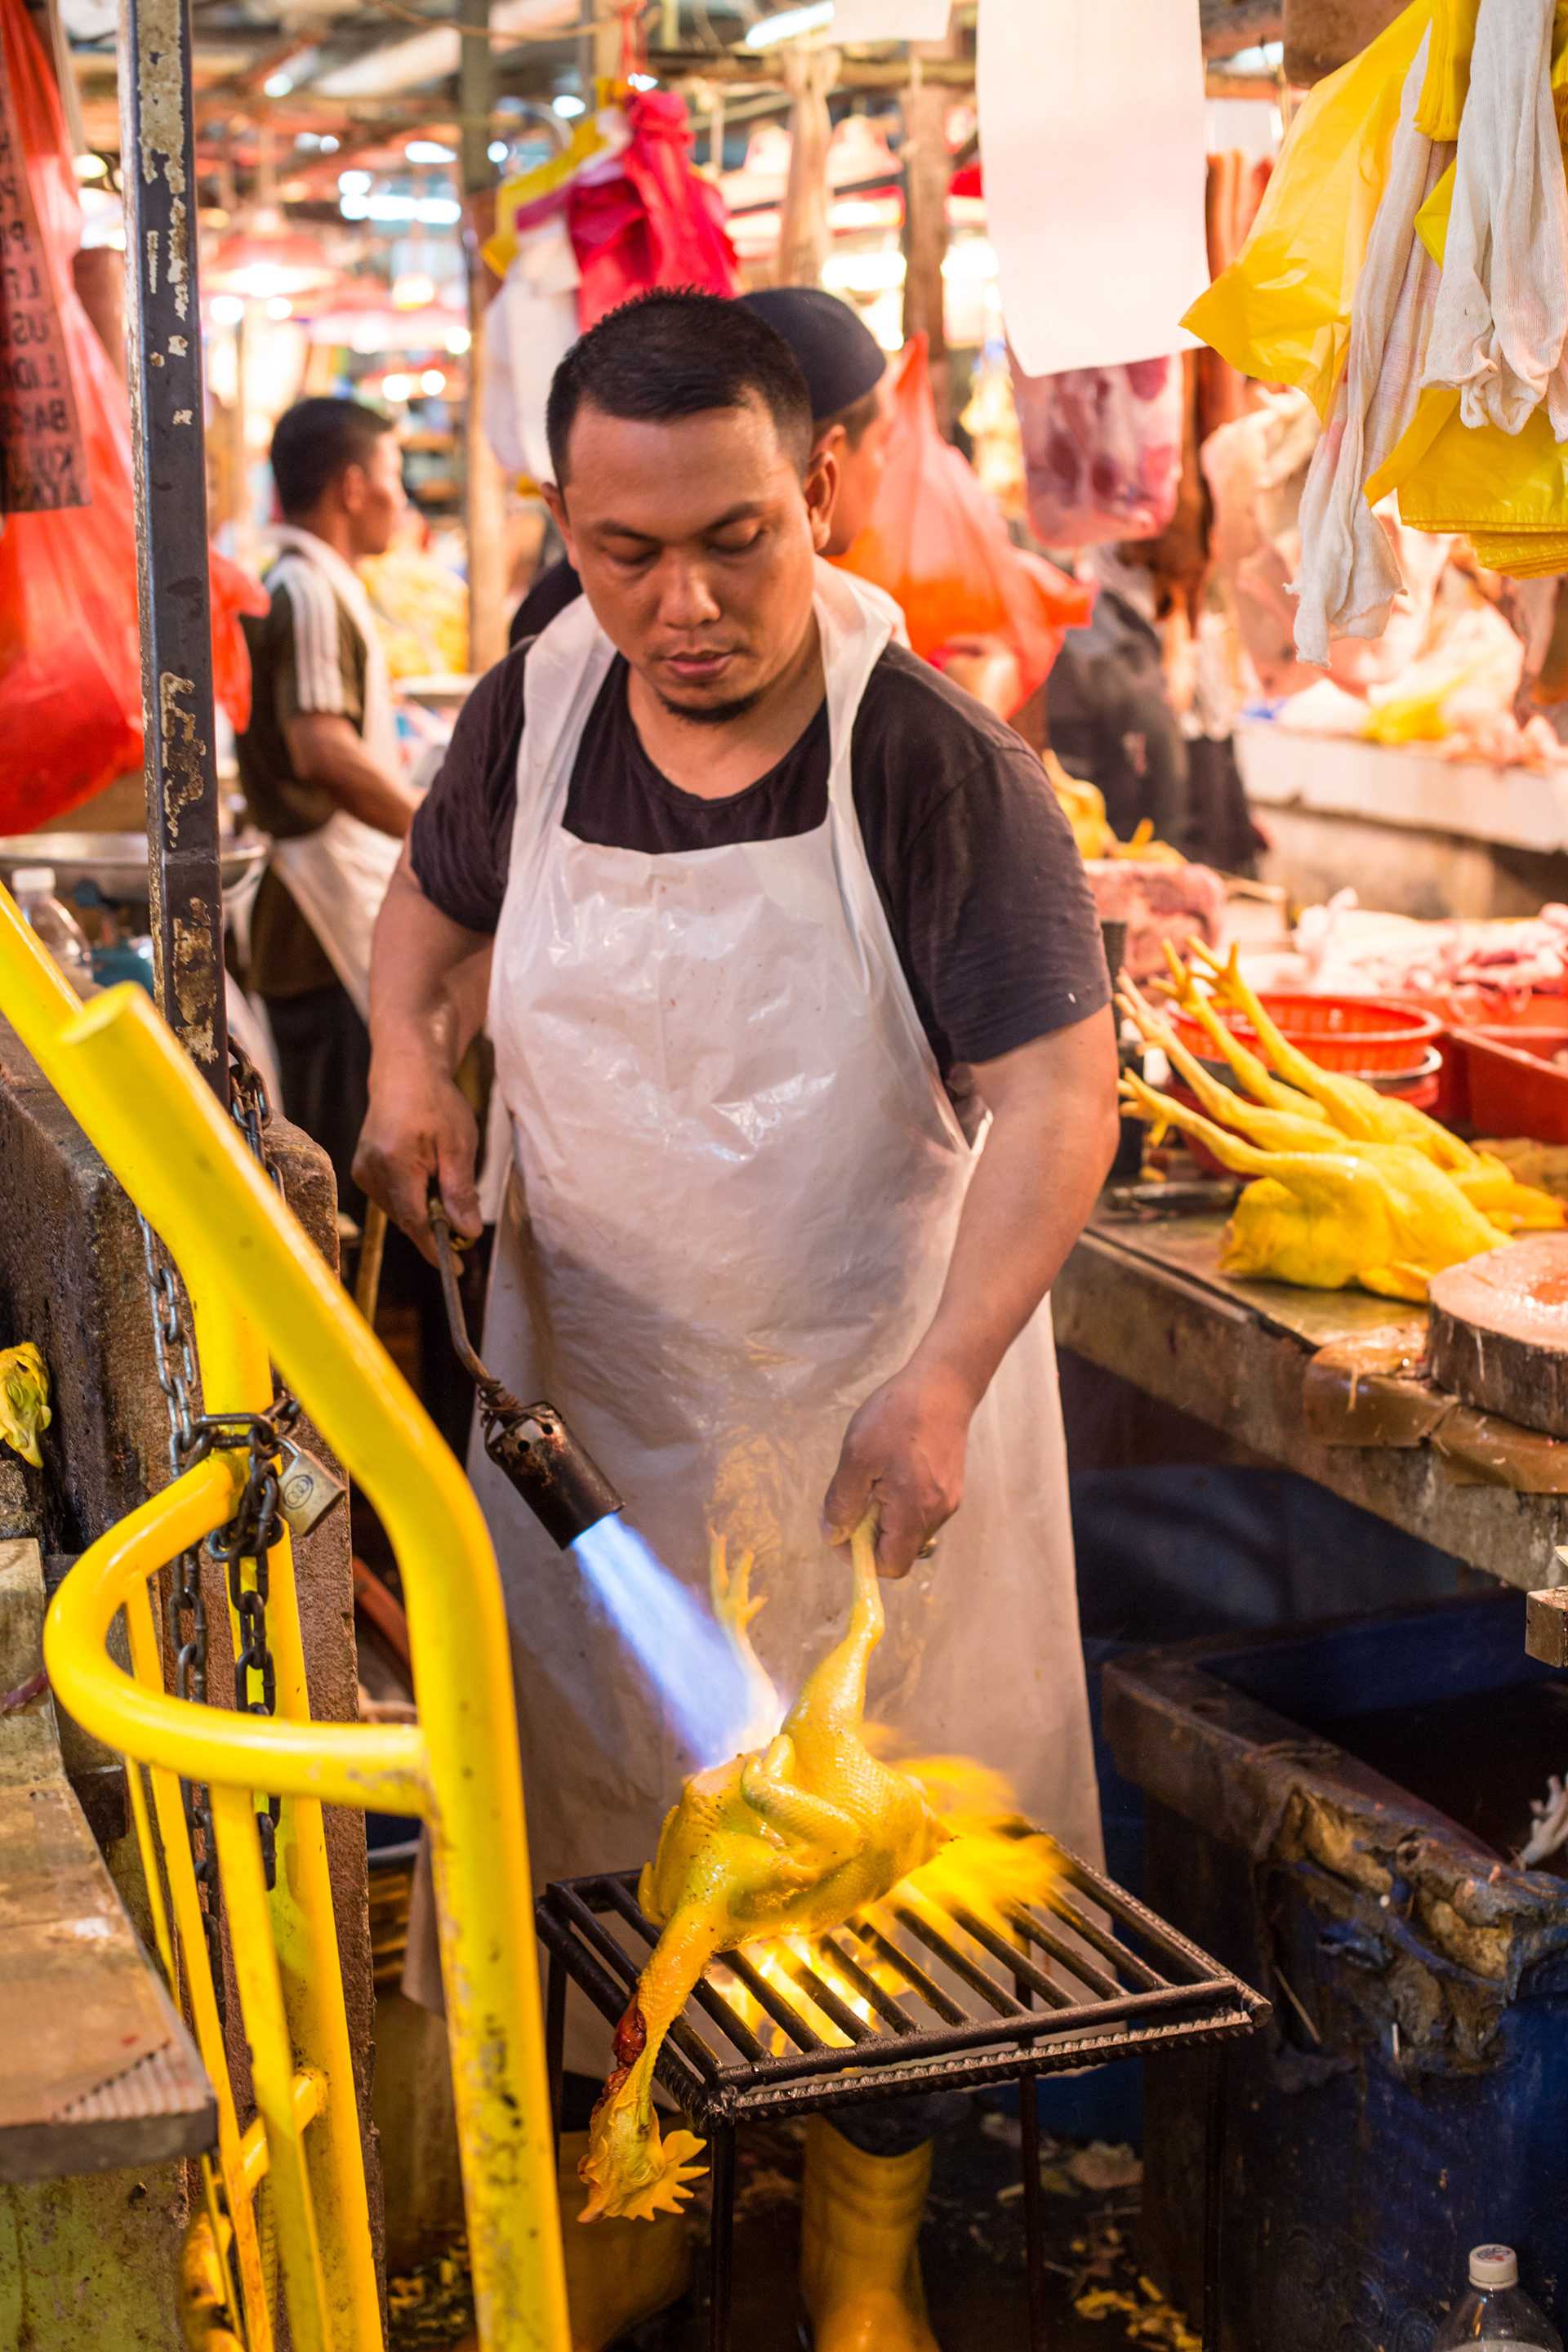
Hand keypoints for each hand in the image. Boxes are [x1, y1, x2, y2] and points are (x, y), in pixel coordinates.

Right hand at [353, 1052, 481, 1263]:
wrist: (405, 1073)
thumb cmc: (436, 1103)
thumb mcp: (459, 1146)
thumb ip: (460, 1191)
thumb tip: (466, 1233)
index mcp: (394, 1164)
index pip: (415, 1221)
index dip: (435, 1248)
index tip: (457, 1267)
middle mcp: (371, 1171)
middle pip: (407, 1219)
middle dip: (436, 1226)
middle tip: (464, 1218)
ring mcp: (363, 1171)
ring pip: (400, 1211)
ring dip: (424, 1210)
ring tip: (445, 1180)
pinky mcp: (362, 1170)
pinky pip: (392, 1198)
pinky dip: (413, 1198)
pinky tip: (428, 1177)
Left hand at [821, 1360, 975, 1578]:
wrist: (943, 1383)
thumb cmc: (896, 1416)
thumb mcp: (856, 1456)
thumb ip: (842, 1502)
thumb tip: (833, 1535)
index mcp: (914, 1511)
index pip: (890, 1565)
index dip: (860, 1558)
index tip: (840, 1530)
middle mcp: (937, 1514)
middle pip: (899, 1549)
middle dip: (868, 1534)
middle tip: (851, 1497)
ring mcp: (947, 1500)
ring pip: (908, 1529)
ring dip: (882, 1517)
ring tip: (870, 1477)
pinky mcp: (950, 1485)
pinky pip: (919, 1510)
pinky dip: (898, 1502)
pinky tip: (889, 1469)